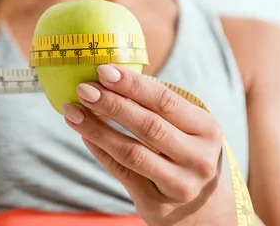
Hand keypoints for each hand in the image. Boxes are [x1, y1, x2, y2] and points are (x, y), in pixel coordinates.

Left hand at [62, 64, 234, 225]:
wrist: (203, 208)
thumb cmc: (186, 153)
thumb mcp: (187, 128)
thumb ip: (157, 107)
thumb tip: (107, 79)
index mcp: (206, 129)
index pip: (166, 101)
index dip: (133, 85)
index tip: (103, 70)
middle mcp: (198, 158)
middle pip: (148, 126)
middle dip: (111, 104)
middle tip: (83, 89)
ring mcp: (180, 184)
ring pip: (131, 152)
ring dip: (97, 129)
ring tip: (72, 112)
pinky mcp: (157, 204)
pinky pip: (122, 172)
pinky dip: (100, 151)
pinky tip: (84, 135)